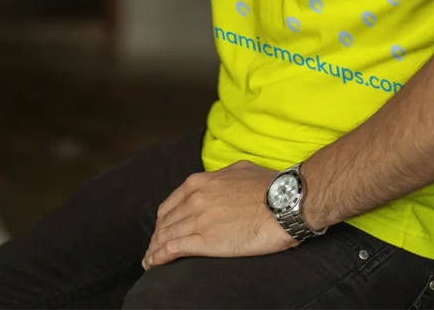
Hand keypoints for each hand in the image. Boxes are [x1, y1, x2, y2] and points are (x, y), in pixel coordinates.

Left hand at [142, 161, 295, 269]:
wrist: (283, 202)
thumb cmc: (268, 186)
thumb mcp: (239, 170)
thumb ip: (221, 177)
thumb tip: (219, 182)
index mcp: (200, 182)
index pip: (171, 204)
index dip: (164, 219)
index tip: (162, 229)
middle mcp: (194, 199)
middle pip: (166, 221)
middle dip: (157, 236)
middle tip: (153, 249)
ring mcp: (198, 219)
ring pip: (166, 236)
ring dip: (154, 250)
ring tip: (149, 261)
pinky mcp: (205, 241)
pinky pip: (172, 249)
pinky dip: (159, 257)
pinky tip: (154, 264)